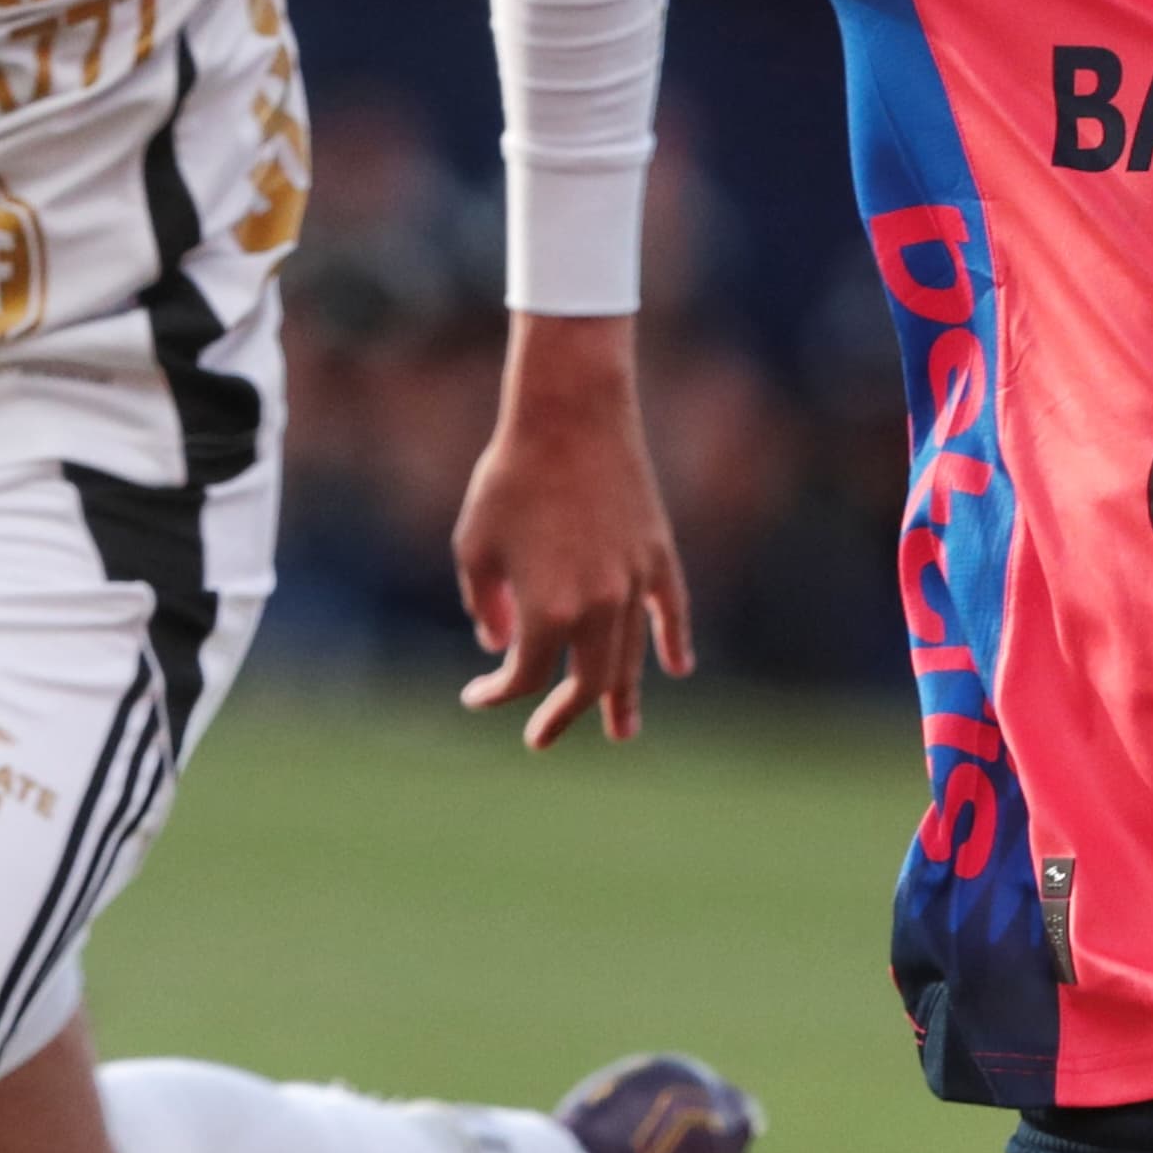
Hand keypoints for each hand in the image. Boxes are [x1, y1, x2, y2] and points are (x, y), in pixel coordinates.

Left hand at [453, 312, 695, 748]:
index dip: (496, 693)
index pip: (523, 676)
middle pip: (586, 683)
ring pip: (630, 657)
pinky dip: (673, 641)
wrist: (569, 415)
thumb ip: (486, 604)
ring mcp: (633, 583)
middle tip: (543, 737)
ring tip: (621, 731)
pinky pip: (670, 610)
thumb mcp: (475, 544)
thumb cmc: (509, 477)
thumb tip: (498, 642)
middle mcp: (597, 608)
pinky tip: (677, 668)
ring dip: (623, 698)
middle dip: (563, 715)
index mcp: (546, 612)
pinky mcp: (656, 553)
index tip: (476, 694)